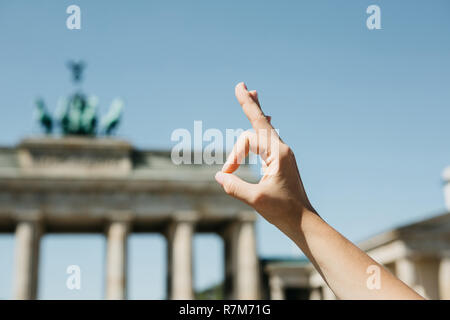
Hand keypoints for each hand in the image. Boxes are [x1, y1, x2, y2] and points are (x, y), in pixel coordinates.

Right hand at [215, 82, 315, 238]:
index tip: (230, 150)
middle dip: (248, 105)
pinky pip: (268, 139)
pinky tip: (266, 119)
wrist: (303, 221)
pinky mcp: (281, 162)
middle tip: (241, 85)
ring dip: (256, 112)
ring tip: (253, 94)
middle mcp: (281, 149)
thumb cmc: (282, 211)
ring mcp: (282, 155)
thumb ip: (235, 186)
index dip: (236, 144)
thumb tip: (219, 175)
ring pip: (265, 128)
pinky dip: (261, 128)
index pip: (249, 138)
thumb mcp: (255, 199)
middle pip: (259, 122)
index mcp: (277, 154)